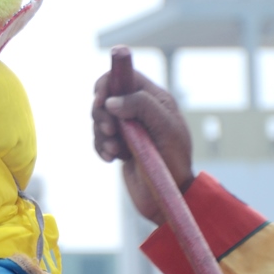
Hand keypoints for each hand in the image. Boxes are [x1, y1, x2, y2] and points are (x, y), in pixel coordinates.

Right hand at [91, 68, 194, 224]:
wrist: (169, 196)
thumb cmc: (175, 161)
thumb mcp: (165, 128)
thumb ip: (142, 106)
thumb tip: (112, 101)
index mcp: (154, 99)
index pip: (124, 76)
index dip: (107, 82)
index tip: (100, 99)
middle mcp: (139, 111)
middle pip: (106, 97)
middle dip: (101, 114)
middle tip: (111, 131)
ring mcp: (128, 129)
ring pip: (99, 119)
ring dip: (102, 134)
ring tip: (116, 151)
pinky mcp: (119, 147)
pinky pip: (99, 140)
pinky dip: (101, 148)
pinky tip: (113, 159)